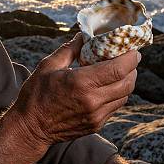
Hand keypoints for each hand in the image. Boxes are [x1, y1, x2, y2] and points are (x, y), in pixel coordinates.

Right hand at [9, 33, 138, 146]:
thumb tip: (83, 36)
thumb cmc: (36, 94)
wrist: (30, 127)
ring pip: (124, 96)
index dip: (130, 58)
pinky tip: (108, 86)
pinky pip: (115, 106)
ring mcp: (96, 115)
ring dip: (126, 81)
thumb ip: (69, 50)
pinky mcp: (96, 125)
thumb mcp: (48, 66)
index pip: (118, 69)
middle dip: (132, 68)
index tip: (133, 49)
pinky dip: (117, 94)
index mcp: (81, 83)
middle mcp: (93, 101)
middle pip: (127, 83)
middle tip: (129, 57)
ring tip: (120, 70)